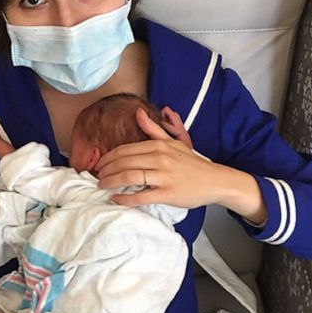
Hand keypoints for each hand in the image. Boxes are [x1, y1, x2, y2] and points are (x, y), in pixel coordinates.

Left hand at [95, 108, 266, 222]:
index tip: (99, 165)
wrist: (215, 181)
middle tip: (96, 177)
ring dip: (110, 182)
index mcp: (159, 146)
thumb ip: (154, 130)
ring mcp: (163, 176)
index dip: (108, 158)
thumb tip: (138, 113)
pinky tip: (116, 199)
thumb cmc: (193, 164)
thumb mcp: (174, 143)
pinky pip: (140, 196)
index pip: (125, 150)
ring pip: (128, 177)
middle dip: (105, 170)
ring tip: (101, 186)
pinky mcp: (167, 193)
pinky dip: (125, 198)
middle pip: (123, 163)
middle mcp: (159, 159)